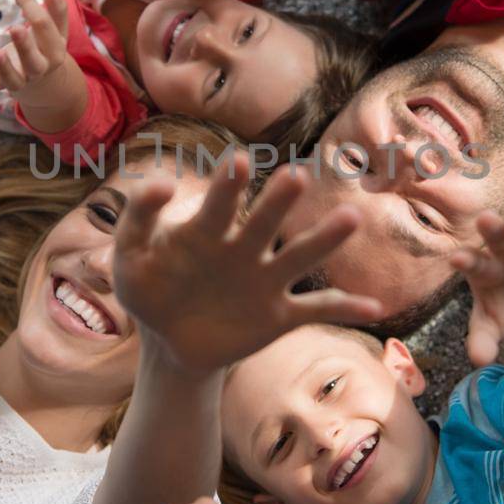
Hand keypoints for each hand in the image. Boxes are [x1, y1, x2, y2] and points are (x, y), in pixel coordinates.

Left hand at [0, 0, 75, 102]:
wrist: (41, 82)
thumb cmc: (44, 47)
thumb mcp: (55, 31)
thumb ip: (56, 11)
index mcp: (54, 52)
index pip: (46, 30)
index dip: (33, 9)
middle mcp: (39, 69)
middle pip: (34, 61)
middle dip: (25, 46)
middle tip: (15, 28)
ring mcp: (19, 79)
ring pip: (13, 79)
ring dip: (5, 68)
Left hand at [113, 156, 383, 372]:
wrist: (168, 342)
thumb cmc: (149, 290)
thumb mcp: (129, 258)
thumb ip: (136, 218)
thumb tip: (163, 181)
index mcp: (207, 232)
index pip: (219, 203)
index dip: (228, 185)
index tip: (238, 161)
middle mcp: (243, 248)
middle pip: (264, 222)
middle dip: (278, 202)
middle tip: (295, 177)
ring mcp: (264, 281)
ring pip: (298, 256)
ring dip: (324, 238)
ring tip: (350, 216)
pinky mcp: (278, 315)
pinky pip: (316, 309)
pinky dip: (345, 308)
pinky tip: (375, 306)